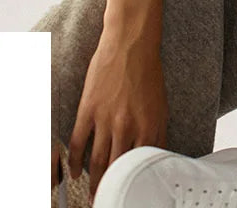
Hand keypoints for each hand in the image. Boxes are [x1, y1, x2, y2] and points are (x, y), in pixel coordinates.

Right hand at [68, 28, 168, 200]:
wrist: (132, 44)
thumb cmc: (148, 72)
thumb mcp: (161, 104)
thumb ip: (157, 132)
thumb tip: (156, 156)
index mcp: (150, 125)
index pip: (142, 165)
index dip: (135, 182)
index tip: (131, 192)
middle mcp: (128, 126)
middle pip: (117, 167)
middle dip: (112, 187)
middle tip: (107, 199)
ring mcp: (107, 119)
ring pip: (97, 160)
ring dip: (94, 181)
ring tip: (93, 194)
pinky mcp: (89, 110)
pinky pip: (79, 142)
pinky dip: (76, 160)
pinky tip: (75, 171)